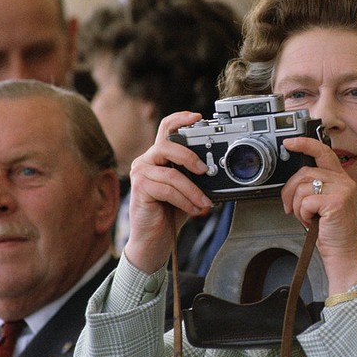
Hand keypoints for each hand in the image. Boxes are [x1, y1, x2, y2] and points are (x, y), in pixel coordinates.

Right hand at [124, 112, 212, 273]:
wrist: (154, 240)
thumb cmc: (169, 213)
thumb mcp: (187, 190)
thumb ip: (195, 176)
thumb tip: (216, 170)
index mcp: (158, 157)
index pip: (165, 128)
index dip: (180, 118)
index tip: (198, 116)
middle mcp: (146, 161)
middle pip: (166, 145)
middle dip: (189, 156)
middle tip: (205, 171)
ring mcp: (140, 174)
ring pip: (171, 174)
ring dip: (193, 190)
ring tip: (204, 202)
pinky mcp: (140, 189)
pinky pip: (167, 190)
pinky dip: (185, 200)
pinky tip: (195, 209)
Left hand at [280, 136, 356, 293]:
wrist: (341, 253)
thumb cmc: (330, 231)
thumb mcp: (321, 203)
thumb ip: (312, 186)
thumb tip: (293, 180)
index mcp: (341, 179)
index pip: (323, 152)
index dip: (305, 144)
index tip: (289, 143)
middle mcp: (344, 181)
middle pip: (304, 172)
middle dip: (290, 191)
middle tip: (291, 207)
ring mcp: (342, 190)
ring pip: (302, 187)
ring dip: (297, 206)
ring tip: (308, 217)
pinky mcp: (336, 201)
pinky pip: (305, 201)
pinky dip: (302, 215)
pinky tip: (313, 222)